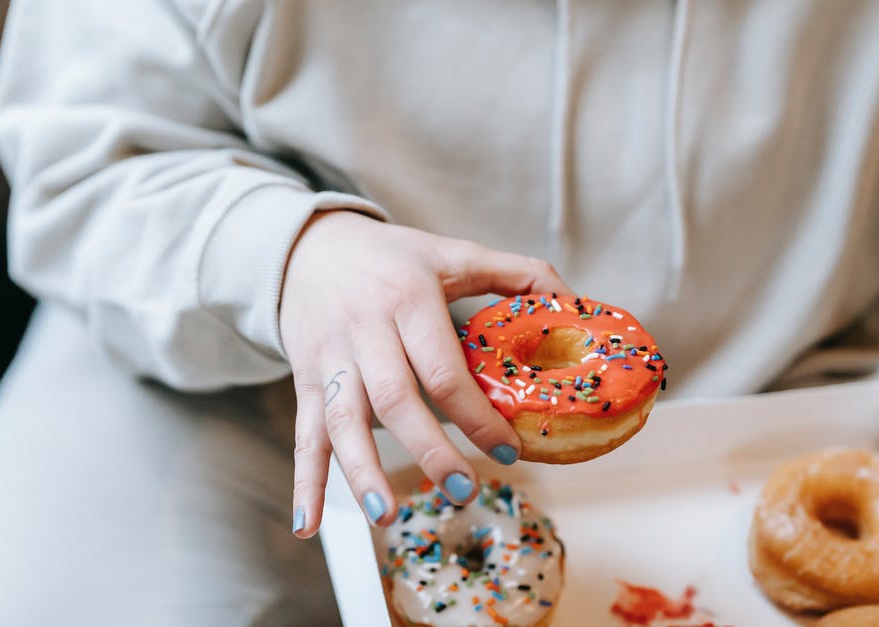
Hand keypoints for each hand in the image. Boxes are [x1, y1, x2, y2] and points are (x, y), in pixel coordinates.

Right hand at [282, 210, 571, 536]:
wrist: (309, 248)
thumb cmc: (392, 258)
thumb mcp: (451, 253)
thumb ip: (515, 273)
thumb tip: (574, 302)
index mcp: (409, 300)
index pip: (443, 367)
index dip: (477, 413)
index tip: (510, 449)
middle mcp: (364, 331)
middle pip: (394, 398)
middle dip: (429, 449)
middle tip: (464, 489)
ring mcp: (330, 360)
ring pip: (342, 422)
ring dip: (362, 472)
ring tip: (387, 514)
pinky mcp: (305, 380)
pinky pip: (304, 435)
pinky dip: (306, 482)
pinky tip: (311, 524)